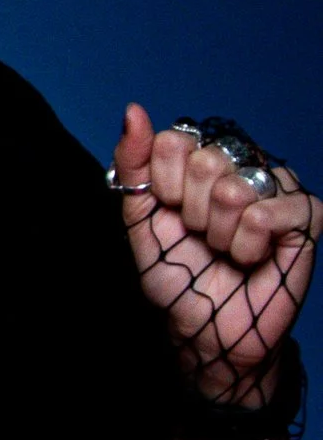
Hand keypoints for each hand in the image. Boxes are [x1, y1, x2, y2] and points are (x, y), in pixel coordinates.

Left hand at [112, 104, 314, 398]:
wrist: (206, 328)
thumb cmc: (177, 276)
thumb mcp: (140, 221)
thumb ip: (133, 165)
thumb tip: (133, 111)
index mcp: (199, 162)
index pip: (172, 141)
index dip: (164, 187)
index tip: (170, 215)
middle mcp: (240, 166)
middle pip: (205, 163)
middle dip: (192, 213)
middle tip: (201, 237)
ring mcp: (275, 186)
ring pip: (234, 189)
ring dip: (219, 234)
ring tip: (225, 250)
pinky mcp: (305, 213)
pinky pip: (267, 212)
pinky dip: (248, 245)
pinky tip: (252, 257)